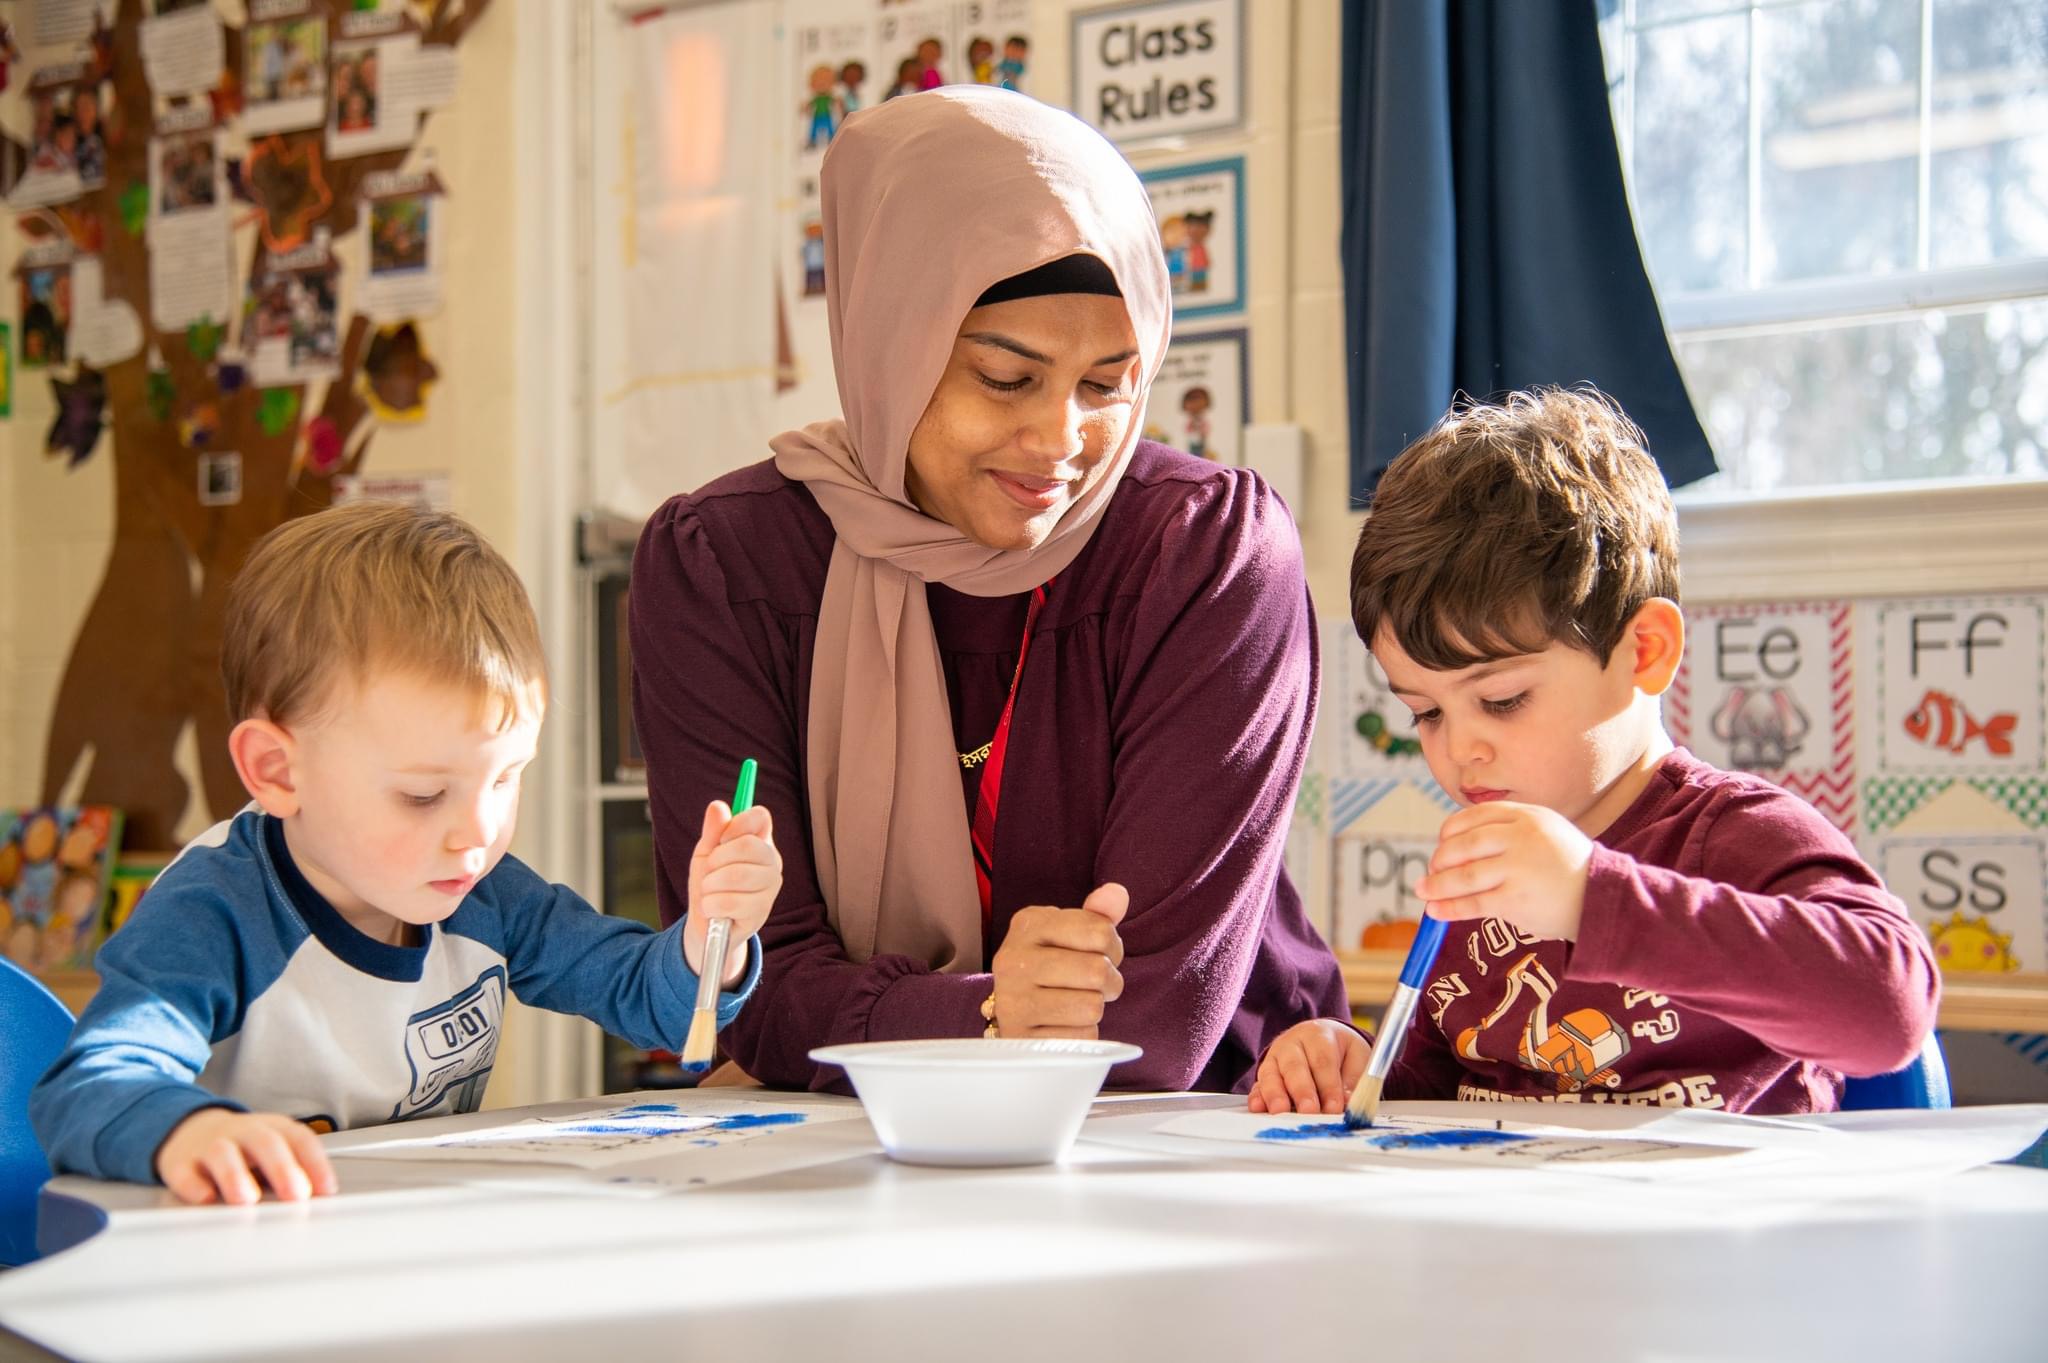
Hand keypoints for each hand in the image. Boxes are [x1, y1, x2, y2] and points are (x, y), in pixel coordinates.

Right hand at [155, 1108, 337, 1205]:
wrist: (191, 1130)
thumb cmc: (244, 1148)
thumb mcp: (273, 1150)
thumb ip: (295, 1170)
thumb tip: (320, 1199)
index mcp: (273, 1128)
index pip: (300, 1139)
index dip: (316, 1163)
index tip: (326, 1189)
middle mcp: (243, 1132)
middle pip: (265, 1142)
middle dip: (283, 1168)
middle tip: (296, 1195)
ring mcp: (210, 1145)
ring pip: (223, 1153)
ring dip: (236, 1175)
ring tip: (247, 1200)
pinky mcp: (180, 1163)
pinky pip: (185, 1172)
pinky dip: (194, 1186)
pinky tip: (205, 1199)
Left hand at [686, 801, 782, 985]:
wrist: (706, 926)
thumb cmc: (709, 885)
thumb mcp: (705, 854)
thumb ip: (712, 831)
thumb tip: (718, 806)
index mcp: (760, 842)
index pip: (761, 817)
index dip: (737, 824)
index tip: (720, 840)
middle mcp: (772, 862)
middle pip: (748, 845)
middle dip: (717, 860)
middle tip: (710, 873)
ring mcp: (770, 888)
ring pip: (738, 874)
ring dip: (711, 885)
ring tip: (709, 894)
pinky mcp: (761, 912)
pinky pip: (732, 901)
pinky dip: (712, 905)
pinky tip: (712, 910)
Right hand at [988, 883, 1127, 1038]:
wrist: (1016, 1011)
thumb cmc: (1053, 966)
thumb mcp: (1071, 933)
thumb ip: (1098, 914)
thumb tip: (1117, 893)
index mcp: (1029, 923)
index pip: (1100, 931)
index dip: (1113, 947)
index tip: (1100, 954)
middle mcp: (1013, 959)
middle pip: (1097, 971)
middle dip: (1109, 981)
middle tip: (1095, 984)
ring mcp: (1013, 1001)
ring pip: (1092, 1007)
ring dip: (1095, 1009)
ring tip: (1078, 1003)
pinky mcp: (1022, 1039)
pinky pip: (1081, 1039)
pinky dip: (1083, 1035)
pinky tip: (1064, 1025)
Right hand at [1249, 1019, 1369, 1114]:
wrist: (1322, 1039)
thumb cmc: (1341, 1052)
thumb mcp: (1356, 1058)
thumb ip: (1353, 1081)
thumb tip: (1347, 1102)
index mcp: (1318, 1035)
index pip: (1322, 1061)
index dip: (1328, 1085)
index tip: (1334, 1108)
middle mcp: (1292, 1044)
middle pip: (1294, 1066)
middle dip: (1301, 1091)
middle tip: (1309, 1111)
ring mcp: (1274, 1059)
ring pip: (1271, 1075)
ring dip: (1275, 1095)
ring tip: (1281, 1111)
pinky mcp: (1265, 1075)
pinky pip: (1258, 1086)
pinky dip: (1257, 1098)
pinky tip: (1258, 1108)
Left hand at [1414, 801, 1593, 940]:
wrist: (1602, 897)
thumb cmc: (1567, 868)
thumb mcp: (1544, 833)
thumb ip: (1507, 833)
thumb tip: (1454, 848)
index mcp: (1526, 816)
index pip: (1474, 817)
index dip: (1450, 831)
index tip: (1442, 844)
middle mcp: (1521, 838)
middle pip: (1463, 845)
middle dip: (1441, 859)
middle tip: (1431, 871)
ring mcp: (1518, 868)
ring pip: (1464, 875)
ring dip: (1437, 885)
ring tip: (1424, 891)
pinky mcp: (1516, 899)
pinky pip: (1473, 903)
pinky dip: (1449, 907)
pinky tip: (1436, 911)